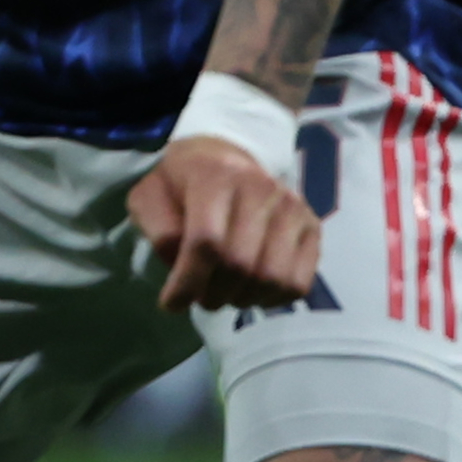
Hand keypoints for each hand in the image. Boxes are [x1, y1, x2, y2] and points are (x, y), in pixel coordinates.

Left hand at [131, 132, 322, 312]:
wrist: (224, 157)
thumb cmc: (181, 183)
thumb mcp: (150, 198)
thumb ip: (158, 231)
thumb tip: (180, 266)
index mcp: (215, 176)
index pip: (207, 242)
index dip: (188, 282)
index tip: (171, 304)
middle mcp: (260, 188)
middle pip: (240, 264)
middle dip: (213, 294)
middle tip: (200, 297)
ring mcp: (292, 207)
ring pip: (272, 278)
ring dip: (242, 299)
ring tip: (224, 293)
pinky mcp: (312, 226)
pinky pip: (298, 282)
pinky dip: (272, 299)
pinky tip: (252, 290)